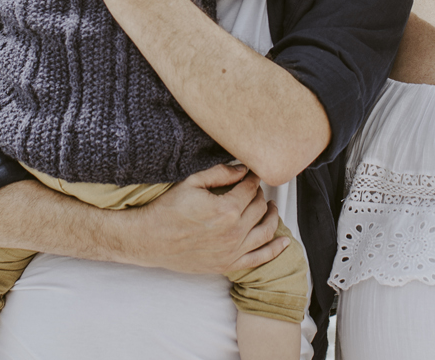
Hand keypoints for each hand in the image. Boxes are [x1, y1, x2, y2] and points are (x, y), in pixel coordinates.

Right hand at [120, 164, 287, 275]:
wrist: (149, 240)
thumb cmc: (167, 210)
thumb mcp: (192, 182)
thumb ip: (221, 173)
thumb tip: (243, 169)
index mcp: (227, 210)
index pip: (251, 189)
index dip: (253, 179)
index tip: (252, 174)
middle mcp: (234, 232)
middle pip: (259, 208)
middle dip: (260, 195)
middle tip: (254, 190)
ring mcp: (232, 251)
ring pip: (265, 231)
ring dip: (272, 217)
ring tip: (271, 208)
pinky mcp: (227, 265)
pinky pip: (259, 259)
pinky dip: (275, 250)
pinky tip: (285, 242)